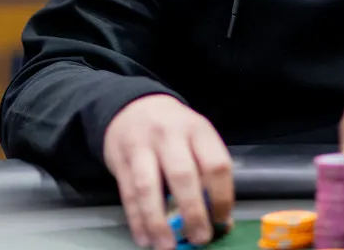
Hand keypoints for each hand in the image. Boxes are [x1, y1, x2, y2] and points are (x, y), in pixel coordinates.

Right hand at [103, 94, 234, 249]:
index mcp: (197, 130)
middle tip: (199, 238)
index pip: (216, 164)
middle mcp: (170, 135)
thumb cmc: (174, 130)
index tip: (221, 220)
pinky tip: (144, 237)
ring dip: (158, 222)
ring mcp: (142, 147)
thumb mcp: (196, 139)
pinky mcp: (120, 161)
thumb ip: (208, 173)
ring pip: (149, 187)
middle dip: (192, 212)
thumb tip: (221, 221)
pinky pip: (128, 194)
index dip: (222, 197)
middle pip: (183, 175)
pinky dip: (137, 220)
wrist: (133, 106)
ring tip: (167, 245)